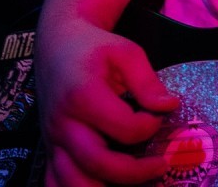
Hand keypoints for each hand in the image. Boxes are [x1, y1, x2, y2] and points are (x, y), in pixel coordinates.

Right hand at [34, 16, 180, 185]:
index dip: (149, 128)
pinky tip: (101, 186)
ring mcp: (53, 140)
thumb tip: (169, 106)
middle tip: (160, 164)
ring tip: (134, 180)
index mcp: (83, 96)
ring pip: (71, 182)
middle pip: (97, 163)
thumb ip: (147, 81)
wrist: (57, 44)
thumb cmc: (93, 48)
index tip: (159, 117)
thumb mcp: (125, 52)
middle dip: (134, 172)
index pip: (124, 129)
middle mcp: (63, 123)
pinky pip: (53, 182)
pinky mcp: (49, 148)